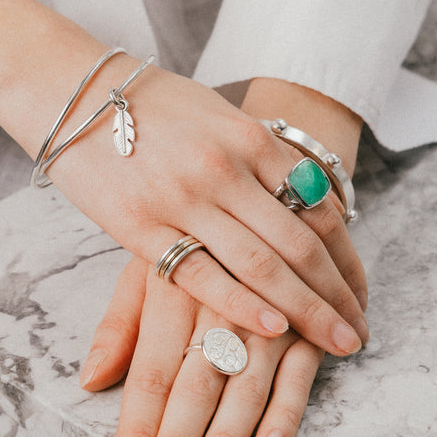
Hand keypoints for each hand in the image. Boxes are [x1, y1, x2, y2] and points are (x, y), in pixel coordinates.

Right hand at [46, 61, 366, 356]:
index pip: (320, 209)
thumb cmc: (153, 106)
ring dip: (306, 311)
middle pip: (300, 244)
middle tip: (359, 334)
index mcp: (251, 139)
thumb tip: (311, 200)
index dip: (348, 260)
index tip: (361, 295)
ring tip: (336, 344)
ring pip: (262, 264)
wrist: (75, 92)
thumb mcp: (220, 117)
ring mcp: (184, 198)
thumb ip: (263, 160)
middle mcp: (226, 168)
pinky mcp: (141, 227)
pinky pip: (202, 273)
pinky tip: (272, 330)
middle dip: (336, 296)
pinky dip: (242, 304)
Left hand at [82, 257, 325, 436]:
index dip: (139, 423)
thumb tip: (89, 379)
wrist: (275, 190)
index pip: (151, 369)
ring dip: (227, 433)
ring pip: (245, 381)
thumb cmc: (201, 239)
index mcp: (172, 289)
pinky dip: (286, 408)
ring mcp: (267, 314)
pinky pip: (298, 370)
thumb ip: (120, 325)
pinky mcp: (308, 322)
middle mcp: (218, 303)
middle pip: (195, 380)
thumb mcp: (150, 266)